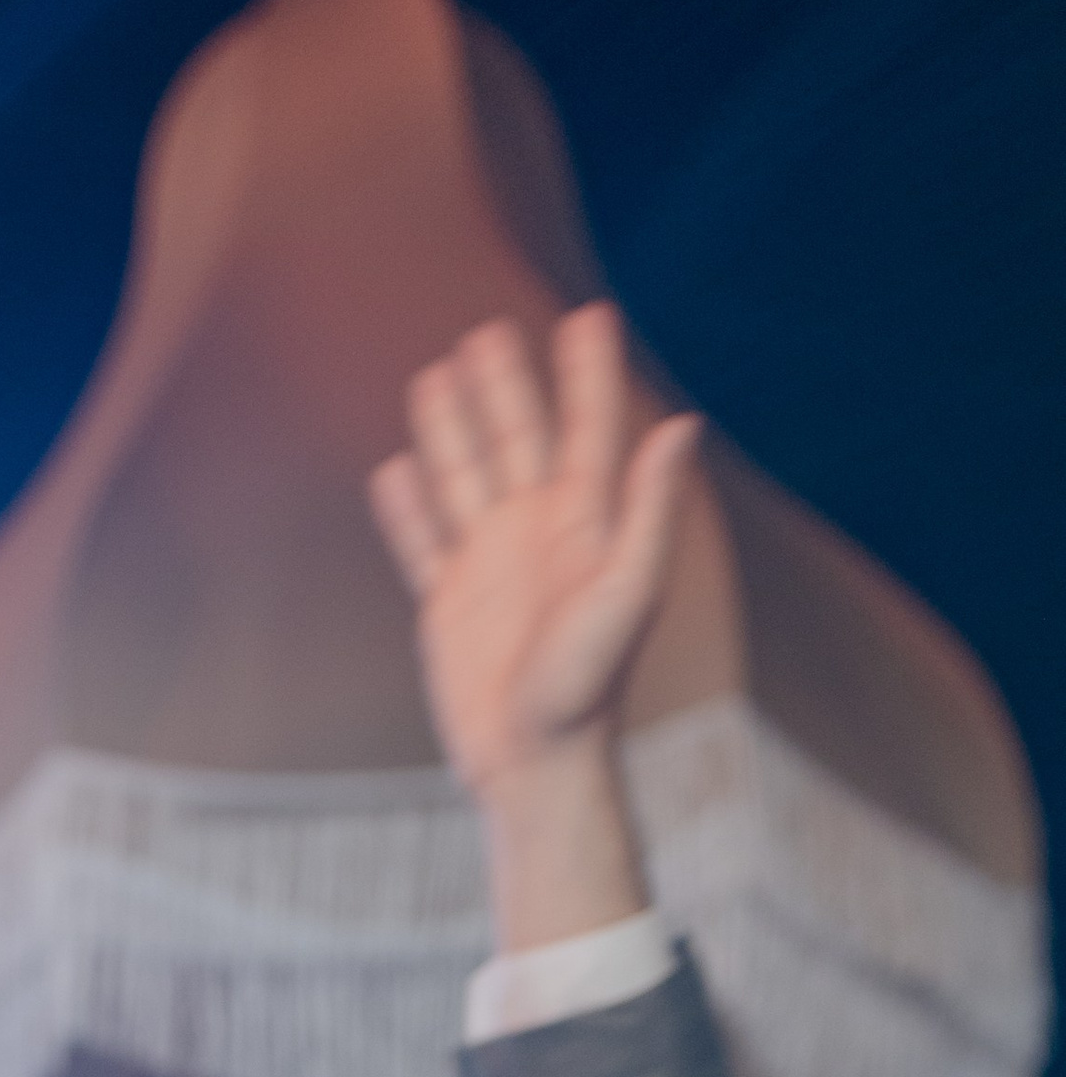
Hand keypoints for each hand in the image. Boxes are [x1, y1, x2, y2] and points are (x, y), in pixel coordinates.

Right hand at [369, 304, 698, 801]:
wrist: (531, 762)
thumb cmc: (587, 686)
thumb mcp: (627, 593)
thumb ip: (649, 509)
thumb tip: (681, 426)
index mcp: (582, 524)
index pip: (587, 429)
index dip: (588, 373)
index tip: (587, 315)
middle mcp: (535, 535)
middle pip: (516, 441)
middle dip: (504, 386)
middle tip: (488, 333)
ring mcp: (488, 568)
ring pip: (463, 479)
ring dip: (451, 429)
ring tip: (434, 377)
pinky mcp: (447, 606)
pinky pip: (421, 543)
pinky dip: (405, 507)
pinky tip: (394, 470)